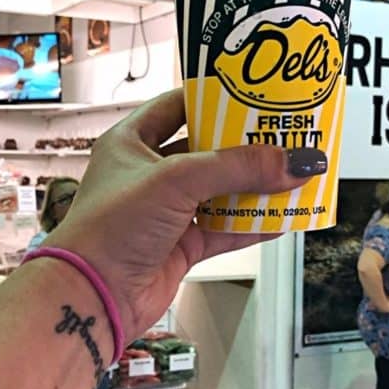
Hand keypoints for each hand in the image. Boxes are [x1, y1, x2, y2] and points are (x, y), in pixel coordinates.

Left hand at [47, 89, 322, 343]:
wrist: (93, 295)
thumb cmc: (111, 227)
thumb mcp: (176, 180)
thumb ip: (237, 167)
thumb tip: (295, 161)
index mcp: (133, 141)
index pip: (178, 106)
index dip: (215, 97)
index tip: (255, 93)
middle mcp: (149, 173)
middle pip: (207, 150)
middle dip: (246, 146)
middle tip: (286, 134)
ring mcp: (166, 211)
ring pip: (220, 192)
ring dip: (255, 187)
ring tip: (293, 174)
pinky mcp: (180, 245)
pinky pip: (224, 230)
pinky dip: (252, 225)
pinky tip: (282, 219)